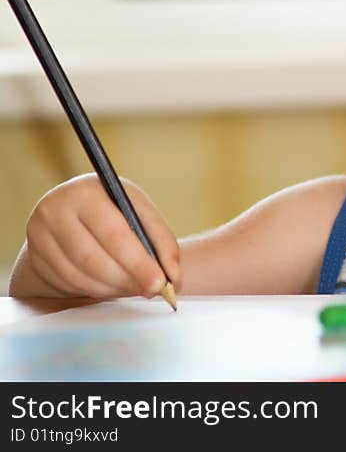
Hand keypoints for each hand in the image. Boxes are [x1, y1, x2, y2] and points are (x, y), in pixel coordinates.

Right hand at [21, 174, 179, 298]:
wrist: (70, 212)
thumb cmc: (113, 211)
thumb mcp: (138, 211)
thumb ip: (160, 240)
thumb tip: (173, 276)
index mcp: (87, 192)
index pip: (114, 232)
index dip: (138, 261)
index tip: (160, 281)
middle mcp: (56, 210)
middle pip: (93, 257)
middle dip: (128, 278)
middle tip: (152, 290)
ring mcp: (39, 234)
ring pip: (80, 274)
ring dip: (113, 288)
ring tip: (135, 288)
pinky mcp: (35, 256)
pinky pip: (68, 283)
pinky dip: (95, 290)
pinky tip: (113, 287)